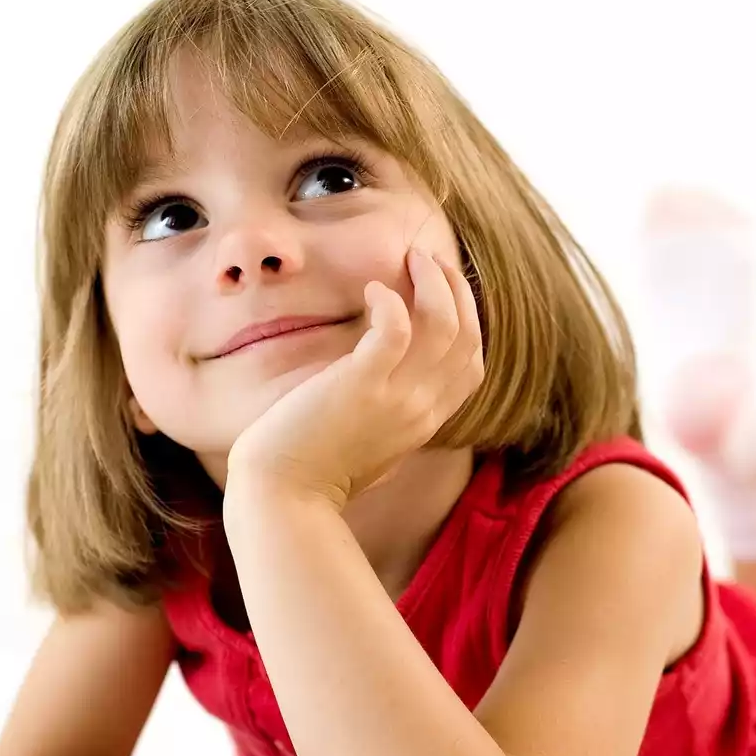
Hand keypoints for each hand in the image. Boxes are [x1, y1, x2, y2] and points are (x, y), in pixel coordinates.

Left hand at [227, 248, 484, 508]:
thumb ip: (388, 415)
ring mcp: (396, 399)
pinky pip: (395, 330)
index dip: (467, 320)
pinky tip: (373, 290)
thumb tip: (381, 383)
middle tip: (428, 259)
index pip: (473, 365)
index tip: (443, 290)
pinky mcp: (361, 386)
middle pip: (468, 338)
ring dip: (433, 283)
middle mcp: (422, 409)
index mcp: (425, 422)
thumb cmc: (311, 472)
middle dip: (456, 290)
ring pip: (444, 326)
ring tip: (411, 257)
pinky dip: (391, 301)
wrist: (282, 498)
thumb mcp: (369, 444)